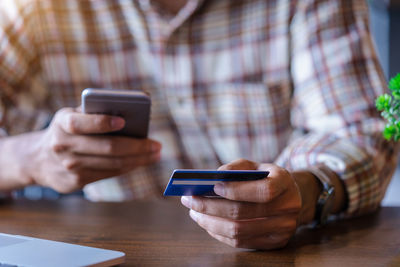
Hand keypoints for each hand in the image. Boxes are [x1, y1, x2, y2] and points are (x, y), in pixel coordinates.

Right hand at [22, 108, 160, 192]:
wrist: (38, 160)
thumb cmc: (68, 130)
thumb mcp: (73, 115)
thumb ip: (96, 113)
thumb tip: (132, 116)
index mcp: (63, 123)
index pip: (82, 123)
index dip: (103, 122)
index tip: (124, 122)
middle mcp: (64, 145)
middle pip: (108, 148)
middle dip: (138, 147)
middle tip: (157, 145)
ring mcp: (70, 166)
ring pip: (113, 164)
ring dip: (139, 160)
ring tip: (155, 154)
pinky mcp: (76, 182)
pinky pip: (109, 174)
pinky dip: (128, 167)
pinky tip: (140, 162)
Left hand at [181, 159, 303, 249]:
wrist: (290, 197)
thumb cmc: (265, 178)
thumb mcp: (255, 166)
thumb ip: (236, 167)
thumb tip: (214, 177)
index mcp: (285, 182)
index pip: (263, 191)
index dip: (236, 190)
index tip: (213, 187)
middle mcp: (288, 207)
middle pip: (244, 213)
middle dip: (211, 207)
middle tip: (189, 200)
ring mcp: (283, 229)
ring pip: (239, 231)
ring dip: (210, 222)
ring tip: (193, 212)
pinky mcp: (274, 244)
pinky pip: (240, 242)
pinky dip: (219, 233)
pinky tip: (207, 223)